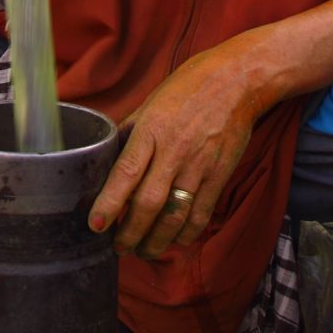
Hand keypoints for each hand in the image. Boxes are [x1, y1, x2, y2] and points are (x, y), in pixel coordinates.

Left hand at [86, 37, 272, 259]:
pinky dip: (186, 234)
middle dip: (130, 232)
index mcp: (151, 130)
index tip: (95, 225)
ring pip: (175, 215)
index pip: (125, 173)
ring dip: (156, 241)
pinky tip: (174, 242)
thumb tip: (108, 157)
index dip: (109, 204)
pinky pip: (201, 213)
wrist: (237, 81)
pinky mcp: (220, 175)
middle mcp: (174, 151)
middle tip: (118, 247)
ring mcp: (199, 165)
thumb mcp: (150, 103)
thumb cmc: (188, 87)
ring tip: (142, 251)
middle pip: (149, 203)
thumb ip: (130, 132)